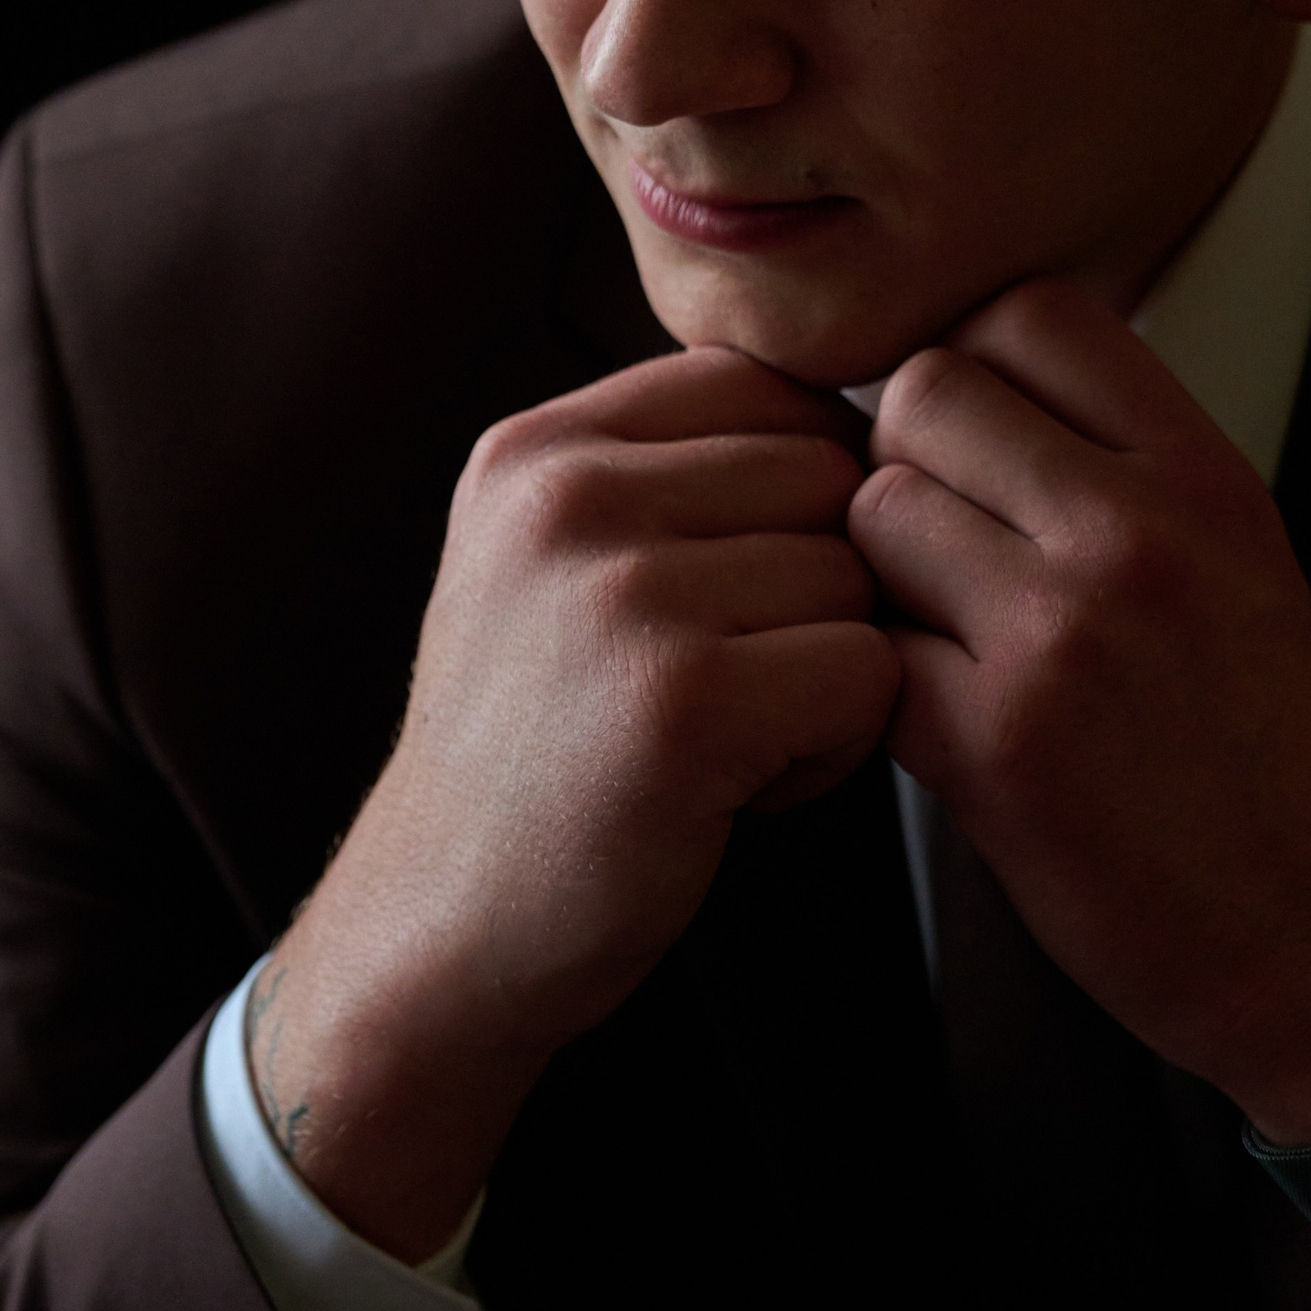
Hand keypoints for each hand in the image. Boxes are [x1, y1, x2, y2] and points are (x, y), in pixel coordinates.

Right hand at [248, 348, 898, 1257]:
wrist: (440, 928)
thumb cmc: (531, 752)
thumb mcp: (543, 565)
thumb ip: (660, 472)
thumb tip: (858, 413)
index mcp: (535, 450)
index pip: (760, 382)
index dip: (791, 489)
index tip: (730, 589)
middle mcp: (569, 497)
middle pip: (827, 474)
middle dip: (817, 582)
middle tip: (728, 679)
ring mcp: (623, 593)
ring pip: (858, 575)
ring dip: (828, 670)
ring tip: (723, 737)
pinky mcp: (686, 700)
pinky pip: (870, 673)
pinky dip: (833, 747)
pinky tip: (740, 787)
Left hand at [848, 280, 1310, 1144]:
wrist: (1307, 935)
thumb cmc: (1252, 749)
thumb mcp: (1231, 555)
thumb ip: (1112, 458)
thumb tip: (962, 378)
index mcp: (1203, 476)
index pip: (1029, 314)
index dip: (974, 368)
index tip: (976, 442)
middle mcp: (1139, 534)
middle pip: (925, 394)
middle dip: (906, 462)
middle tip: (938, 546)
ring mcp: (1063, 634)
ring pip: (875, 511)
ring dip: (879, 571)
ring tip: (941, 634)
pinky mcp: (994, 741)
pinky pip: (862, 644)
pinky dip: (873, 679)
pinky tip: (931, 715)